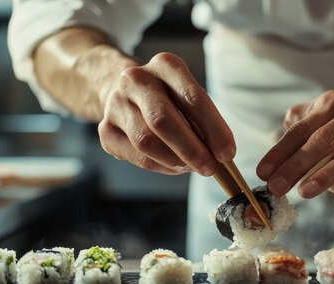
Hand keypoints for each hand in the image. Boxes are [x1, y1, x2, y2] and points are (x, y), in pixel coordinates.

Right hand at [97, 52, 234, 175]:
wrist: (126, 93)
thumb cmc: (170, 99)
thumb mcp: (189, 97)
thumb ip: (205, 123)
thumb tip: (221, 157)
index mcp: (165, 65)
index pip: (193, 98)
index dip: (213, 129)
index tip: (228, 154)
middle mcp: (136, 79)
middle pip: (163, 120)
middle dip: (191, 149)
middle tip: (210, 168)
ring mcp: (116, 104)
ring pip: (147, 142)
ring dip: (175, 161)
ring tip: (192, 167)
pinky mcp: (106, 129)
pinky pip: (136, 156)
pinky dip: (161, 166)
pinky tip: (174, 166)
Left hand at [256, 82, 333, 197]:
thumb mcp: (319, 110)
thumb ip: (296, 128)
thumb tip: (275, 158)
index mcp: (330, 102)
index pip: (301, 129)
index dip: (280, 152)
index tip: (263, 173)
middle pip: (323, 141)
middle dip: (297, 166)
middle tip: (277, 187)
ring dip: (324, 176)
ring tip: (303, 192)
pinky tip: (333, 189)